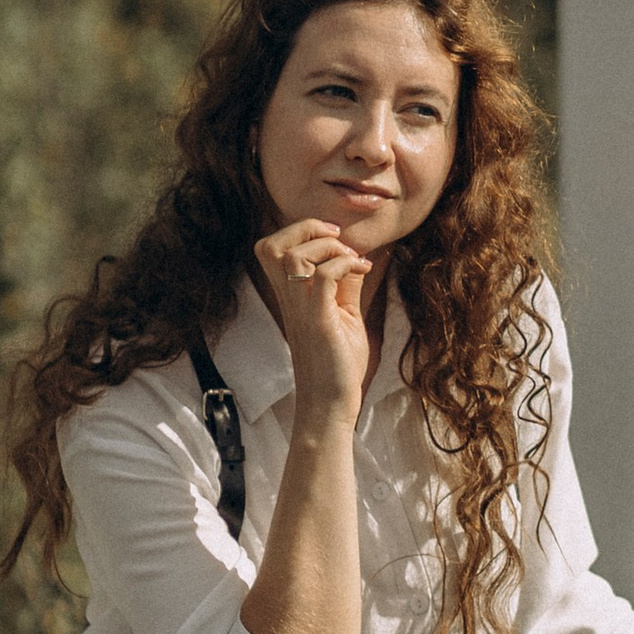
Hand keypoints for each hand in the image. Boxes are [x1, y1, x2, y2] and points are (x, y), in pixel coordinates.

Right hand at [253, 217, 376, 427]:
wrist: (332, 404)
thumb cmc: (338, 364)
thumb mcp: (343, 315)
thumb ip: (345, 286)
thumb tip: (355, 256)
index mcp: (291, 296)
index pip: (271, 248)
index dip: (300, 231)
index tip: (334, 237)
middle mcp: (289, 300)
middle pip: (271, 246)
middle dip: (306, 228)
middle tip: (338, 237)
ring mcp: (302, 311)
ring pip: (293, 256)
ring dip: (328, 246)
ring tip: (351, 258)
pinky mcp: (319, 322)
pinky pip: (323, 277)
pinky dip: (345, 264)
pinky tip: (362, 270)